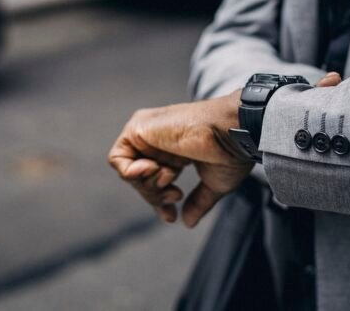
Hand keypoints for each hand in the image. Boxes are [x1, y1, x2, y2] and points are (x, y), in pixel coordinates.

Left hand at [108, 91, 253, 227]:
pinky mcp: (138, 127)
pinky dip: (132, 172)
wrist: (231, 133)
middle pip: (140, 180)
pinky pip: (117, 159)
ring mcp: (148, 133)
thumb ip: (198, 201)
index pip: (154, 180)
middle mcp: (159, 140)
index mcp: (176, 151)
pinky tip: (153, 169)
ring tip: (169, 177)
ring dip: (148, 184)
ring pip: (129, 172)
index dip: (159, 201)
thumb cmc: (229, 153)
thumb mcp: (213, 183)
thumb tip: (187, 222)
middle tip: (175, 196)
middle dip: (155, 196)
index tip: (171, 217)